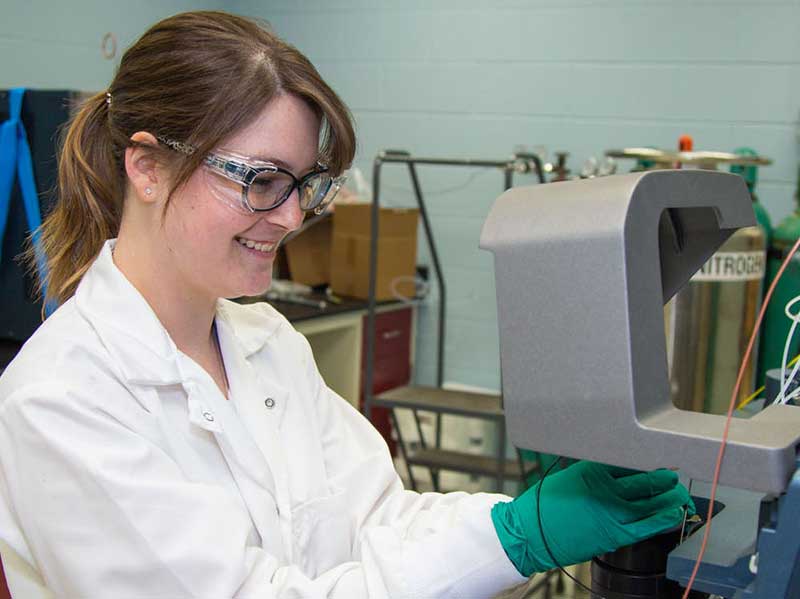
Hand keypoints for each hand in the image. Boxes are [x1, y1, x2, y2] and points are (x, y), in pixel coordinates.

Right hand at [491, 461, 693, 576]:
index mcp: (592, 470)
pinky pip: (646, 527)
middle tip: (673, 475)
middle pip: (644, 481)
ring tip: (680, 493)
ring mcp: (610, 513)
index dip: (646, 460)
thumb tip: (622, 471)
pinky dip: (662, 520)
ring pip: (650, 504)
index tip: (657, 458)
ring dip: (669, 498)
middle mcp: (604, 489)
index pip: (628, 461)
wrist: (530, 532)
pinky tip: (674, 514)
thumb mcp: (570, 477)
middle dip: (663, 478)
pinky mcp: (613, 535)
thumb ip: (596, 474)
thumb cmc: (546, 505)